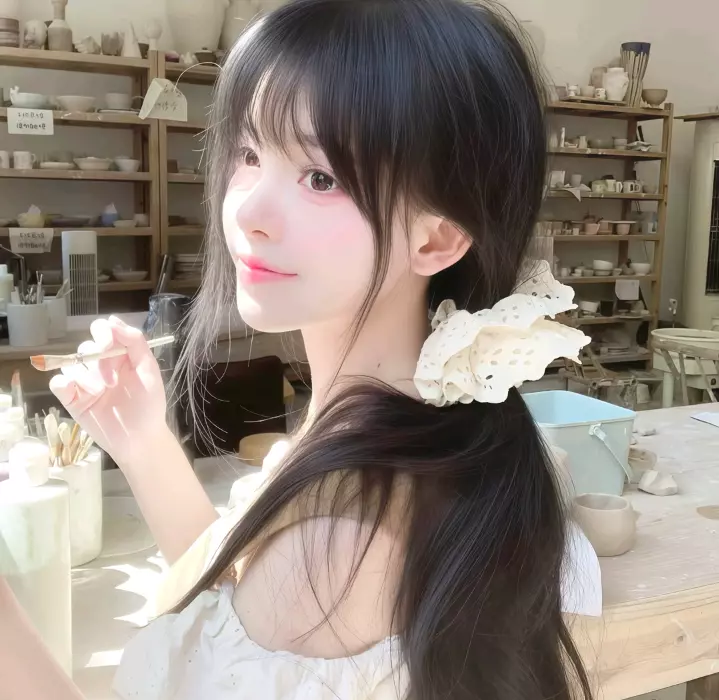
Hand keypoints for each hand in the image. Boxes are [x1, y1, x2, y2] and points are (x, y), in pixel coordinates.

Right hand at [49, 317, 167, 468]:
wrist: (139, 439)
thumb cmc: (148, 405)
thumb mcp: (148, 370)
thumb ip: (135, 343)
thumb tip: (112, 320)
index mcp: (120, 356)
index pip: (102, 331)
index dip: (103, 334)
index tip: (109, 345)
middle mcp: (100, 366)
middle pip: (86, 346)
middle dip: (98, 360)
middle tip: (112, 380)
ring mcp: (85, 383)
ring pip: (72, 364)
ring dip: (87, 376)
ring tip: (102, 392)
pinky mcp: (72, 399)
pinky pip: (58, 383)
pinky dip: (63, 384)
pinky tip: (77, 393)